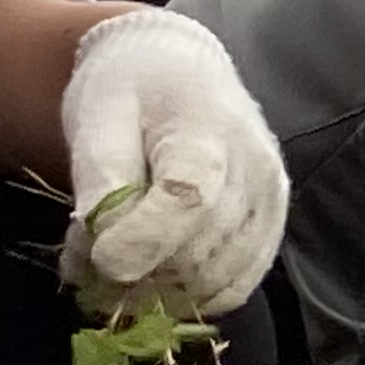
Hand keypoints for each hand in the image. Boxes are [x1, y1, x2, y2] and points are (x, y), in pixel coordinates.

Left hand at [60, 9, 286, 319]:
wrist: (178, 69)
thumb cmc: (129, 90)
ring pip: (215, 280)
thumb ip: (102, 186)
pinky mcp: (273, 224)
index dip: (140, 241)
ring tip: (120, 261)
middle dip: (135, 272)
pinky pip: (236, 287)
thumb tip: (107, 258)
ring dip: (159, 290)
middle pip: (198, 253)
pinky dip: (191, 294)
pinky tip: (158, 270)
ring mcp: (270, 201)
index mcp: (206, 131)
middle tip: (91, 258)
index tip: (96, 257)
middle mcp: (254, 169)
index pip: (187, 201)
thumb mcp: (96, 119)